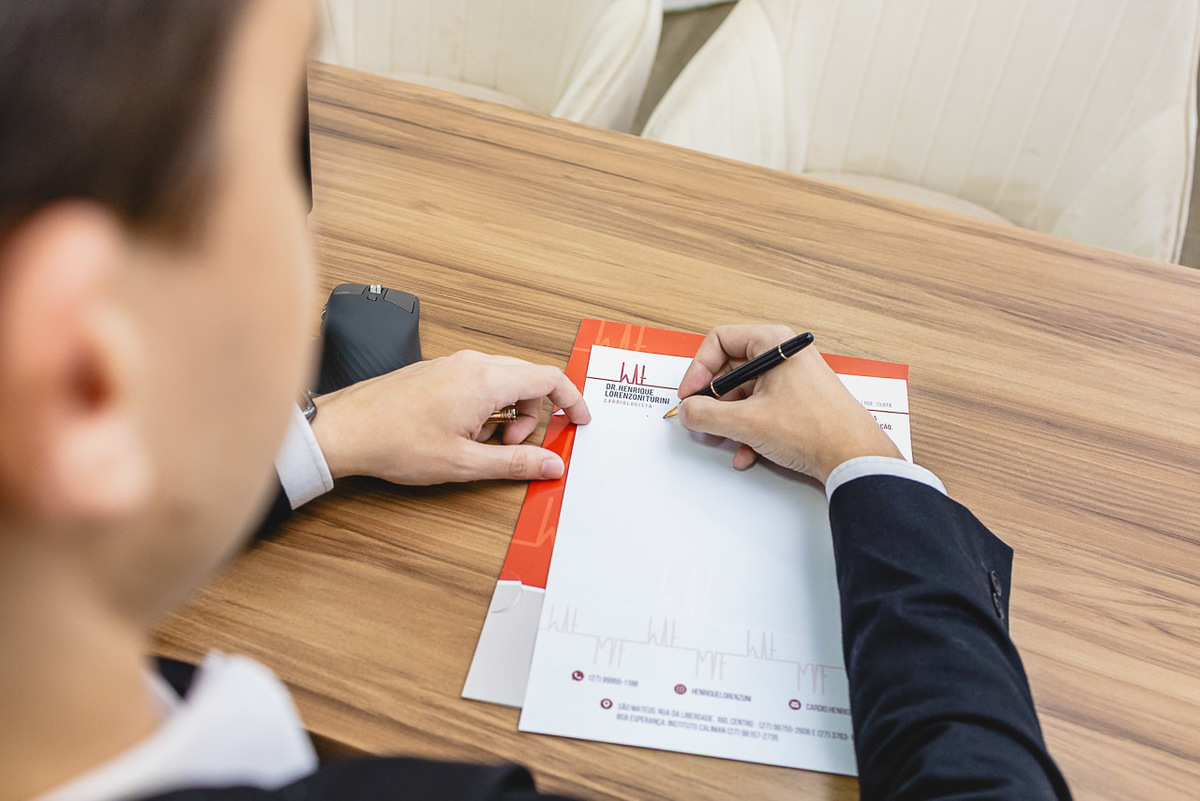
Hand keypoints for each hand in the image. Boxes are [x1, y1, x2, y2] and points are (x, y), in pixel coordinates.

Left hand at [309, 350, 589, 484]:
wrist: (345, 429)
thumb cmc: (394, 442)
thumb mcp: (465, 462)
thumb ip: (515, 462)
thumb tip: (551, 465)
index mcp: (486, 380)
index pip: (548, 379)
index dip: (572, 400)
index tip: (580, 420)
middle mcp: (472, 363)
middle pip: (529, 379)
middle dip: (535, 414)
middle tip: (517, 445)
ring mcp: (453, 364)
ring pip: (504, 380)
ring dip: (508, 412)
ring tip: (483, 444)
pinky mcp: (439, 371)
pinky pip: (480, 381)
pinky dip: (487, 406)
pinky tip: (465, 433)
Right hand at [676, 325, 900, 483]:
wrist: (855, 458)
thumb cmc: (816, 429)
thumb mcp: (748, 422)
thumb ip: (707, 415)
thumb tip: (688, 411)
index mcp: (774, 343)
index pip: (719, 341)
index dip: (698, 369)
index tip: (689, 395)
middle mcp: (783, 356)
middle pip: (730, 370)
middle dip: (713, 401)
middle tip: (700, 421)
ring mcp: (792, 379)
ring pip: (744, 394)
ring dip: (729, 421)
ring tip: (724, 441)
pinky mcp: (798, 403)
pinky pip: (761, 410)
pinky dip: (749, 431)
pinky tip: (747, 453)